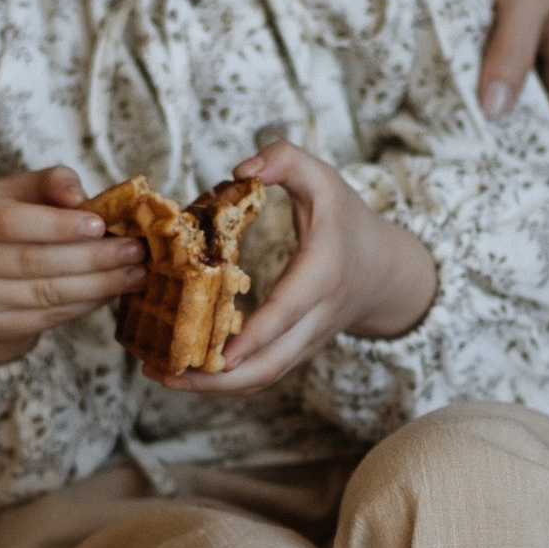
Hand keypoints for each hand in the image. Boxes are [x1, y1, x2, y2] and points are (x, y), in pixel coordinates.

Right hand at [0, 168, 142, 366]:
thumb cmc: (6, 215)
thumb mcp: (21, 188)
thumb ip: (52, 182)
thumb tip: (79, 197)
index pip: (9, 222)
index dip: (57, 226)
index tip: (101, 225)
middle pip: (31, 262)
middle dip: (91, 258)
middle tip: (134, 252)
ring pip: (43, 294)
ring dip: (97, 285)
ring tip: (134, 273)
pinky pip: (44, 317)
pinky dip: (83, 306)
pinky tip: (109, 292)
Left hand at [152, 143, 436, 394]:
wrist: (384, 271)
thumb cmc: (347, 220)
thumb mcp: (323, 179)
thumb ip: (285, 160)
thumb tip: (240, 169)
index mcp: (322, 274)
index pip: (288, 311)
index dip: (256, 335)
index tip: (223, 354)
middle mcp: (316, 316)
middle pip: (272, 362)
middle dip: (220, 378)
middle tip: (167, 374)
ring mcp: (307, 340)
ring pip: (264, 377)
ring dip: (215, 386)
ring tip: (164, 377)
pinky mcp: (296, 351)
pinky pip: (262, 374)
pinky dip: (225, 382)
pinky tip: (187, 373)